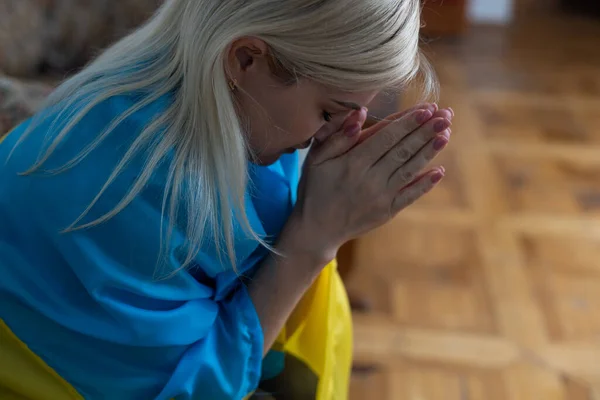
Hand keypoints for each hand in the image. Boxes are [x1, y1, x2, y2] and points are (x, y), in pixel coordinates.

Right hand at [286, 103, 452, 262]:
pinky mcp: (386, 212)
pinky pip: (410, 196)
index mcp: (352, 163)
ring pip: (410, 170)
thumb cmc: (314, 188)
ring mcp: (381, 197)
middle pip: (402, 151)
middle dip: (425, 131)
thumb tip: (360, 113)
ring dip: (429, 152)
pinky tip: (439, 171)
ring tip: (446, 134)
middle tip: (445, 115)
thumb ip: (337, 136)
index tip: (426, 108)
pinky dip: (425, 184)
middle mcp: (370, 180)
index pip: (385, 137)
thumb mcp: (316, 159)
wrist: (316, 230)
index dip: (407, 122)